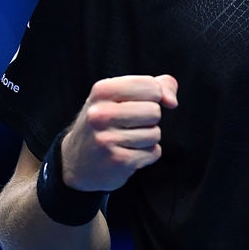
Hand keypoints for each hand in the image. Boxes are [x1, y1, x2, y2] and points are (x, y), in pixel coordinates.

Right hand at [59, 74, 178, 191]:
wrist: (76, 162)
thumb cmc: (106, 122)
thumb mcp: (122, 96)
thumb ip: (155, 86)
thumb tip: (172, 102)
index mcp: (102, 90)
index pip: (151, 86)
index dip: (154, 96)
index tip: (139, 103)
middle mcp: (100, 113)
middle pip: (154, 111)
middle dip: (149, 120)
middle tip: (128, 126)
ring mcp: (107, 139)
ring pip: (155, 134)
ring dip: (147, 139)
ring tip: (126, 140)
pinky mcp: (117, 161)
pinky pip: (153, 153)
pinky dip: (146, 155)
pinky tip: (127, 154)